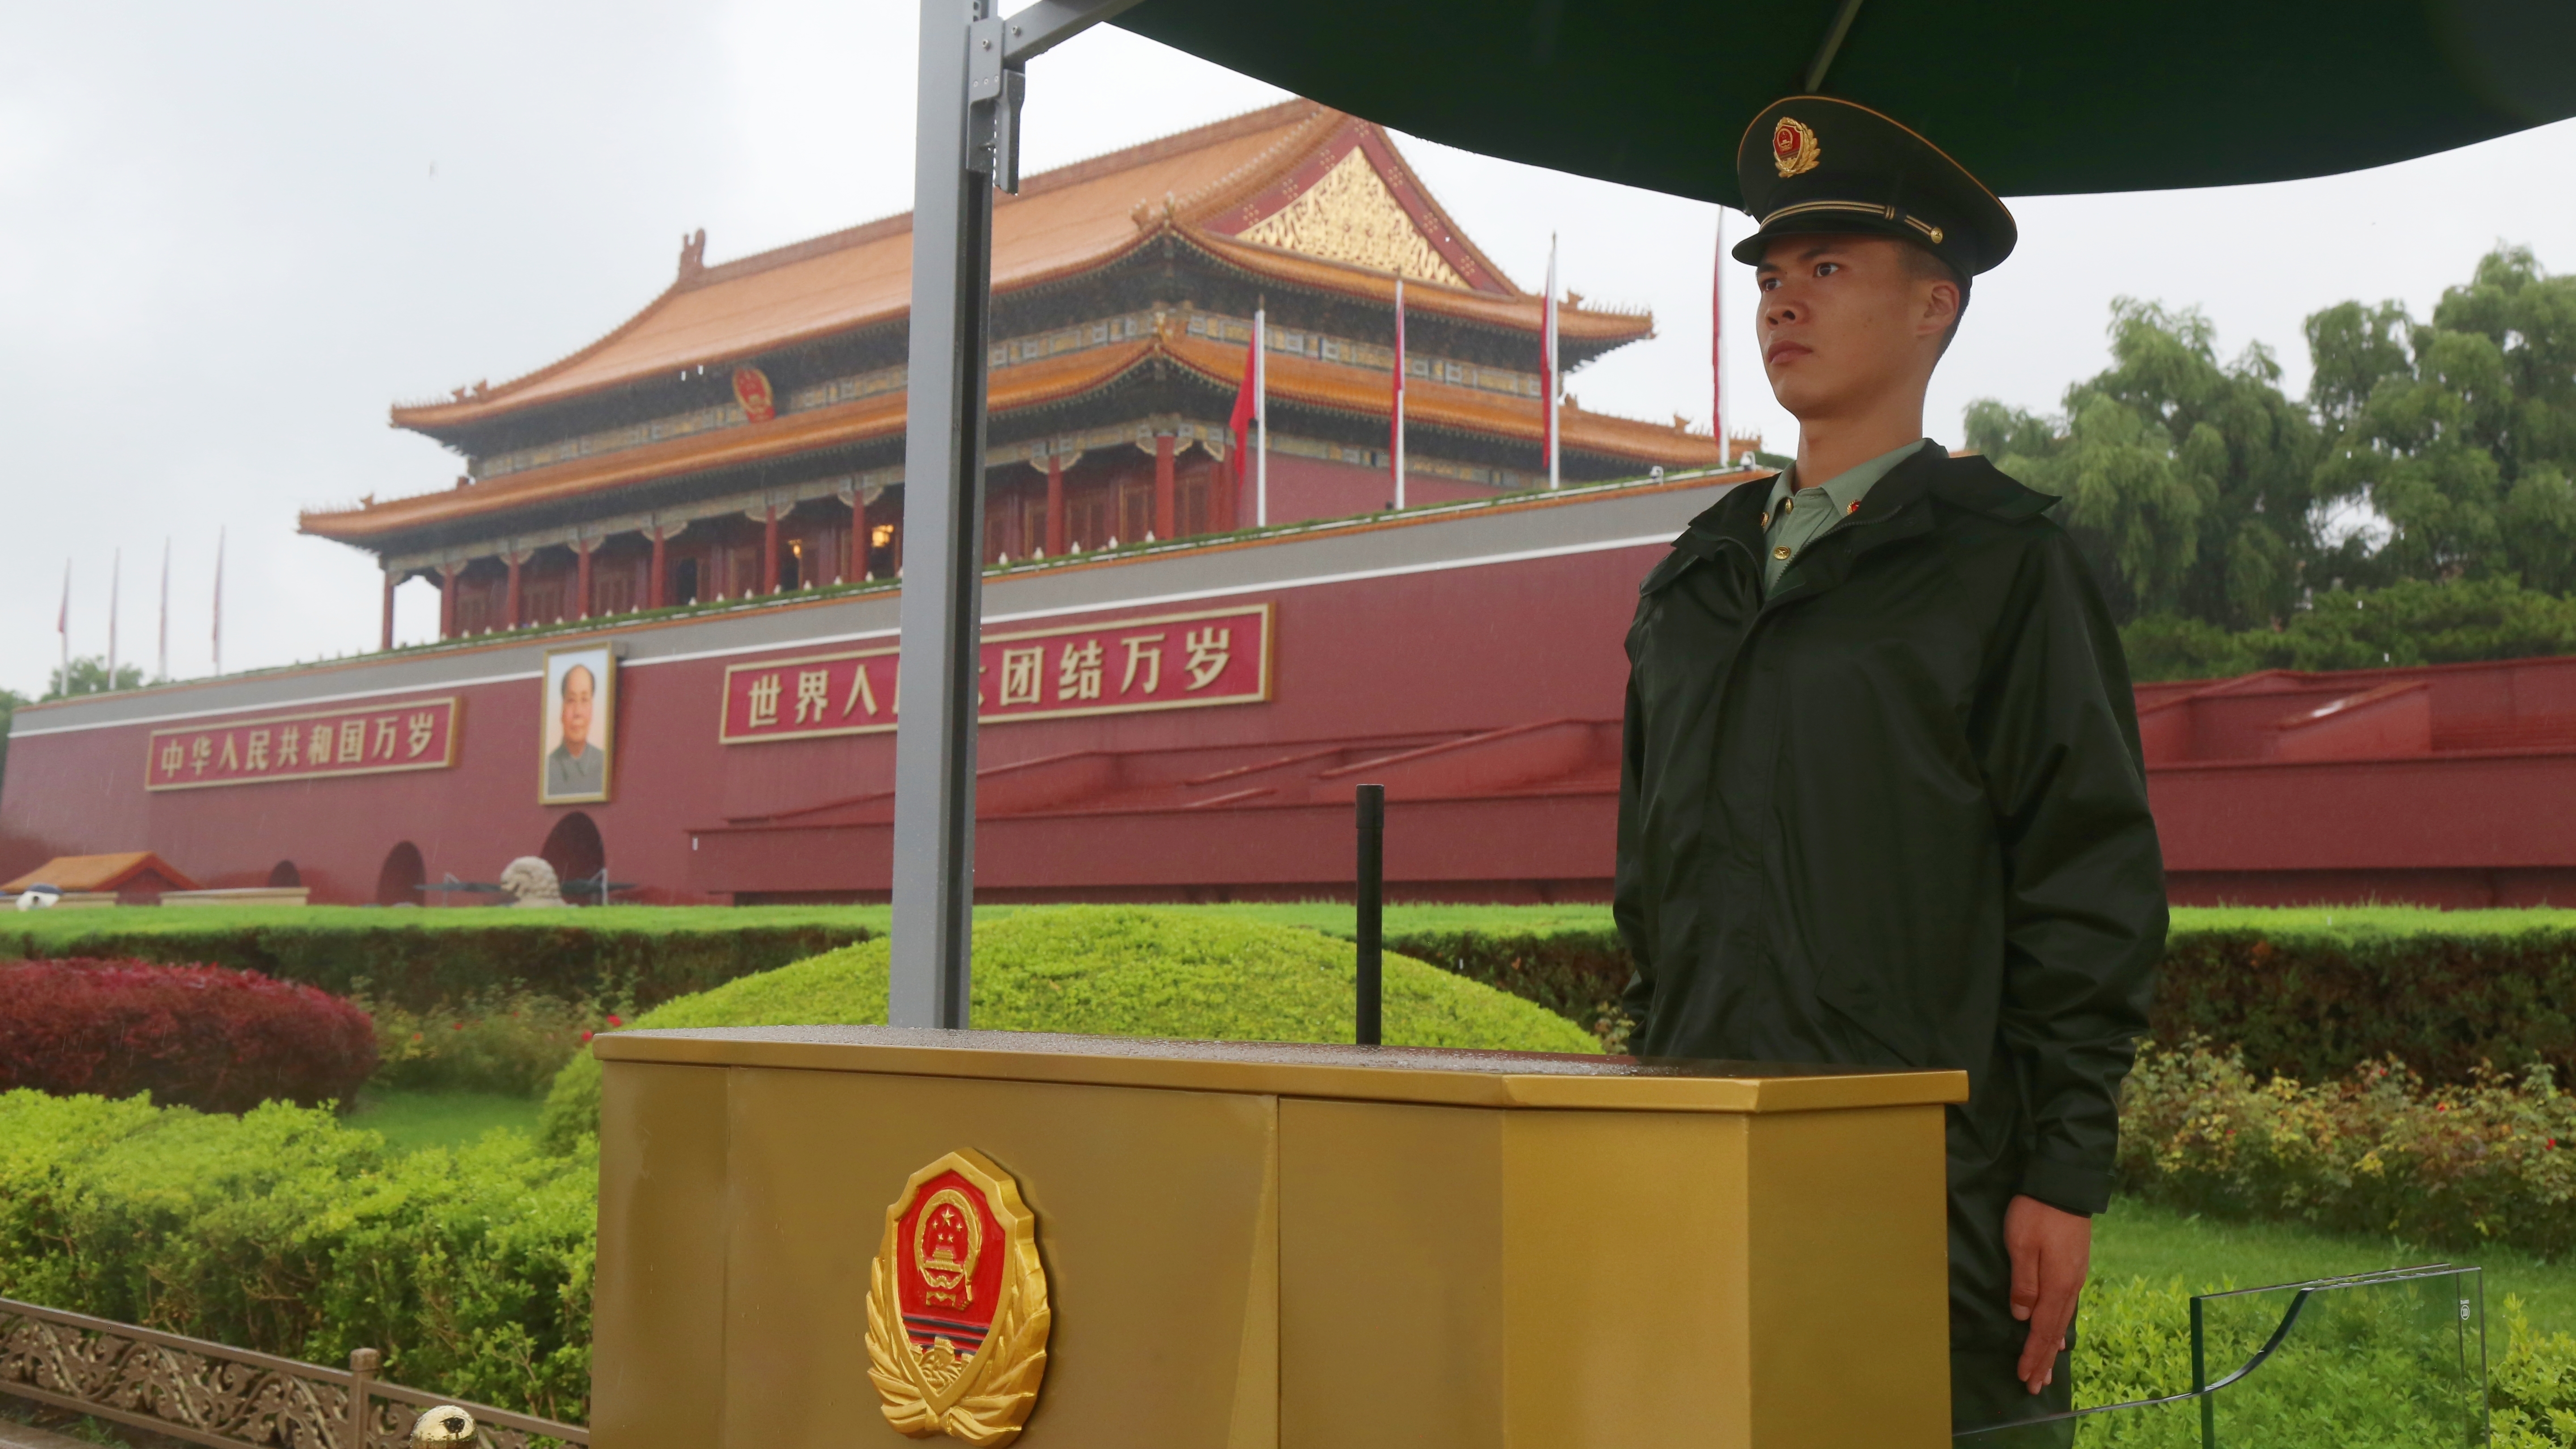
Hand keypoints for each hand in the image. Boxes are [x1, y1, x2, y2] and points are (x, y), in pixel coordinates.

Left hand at [2005, 1193, 2090, 1393]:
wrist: (2063, 1184)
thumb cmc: (2036, 1212)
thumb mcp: (2021, 1245)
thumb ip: (2023, 1283)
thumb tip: (2022, 1316)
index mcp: (2056, 1285)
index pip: (2041, 1330)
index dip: (2032, 1355)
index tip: (2025, 1378)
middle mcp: (2070, 1286)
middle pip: (2054, 1331)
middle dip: (2043, 1360)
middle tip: (2035, 1386)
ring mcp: (2074, 1276)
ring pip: (2062, 1320)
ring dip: (2052, 1346)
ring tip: (2047, 1369)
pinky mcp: (2074, 1266)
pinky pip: (2067, 1306)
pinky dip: (2060, 1325)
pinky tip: (2058, 1332)